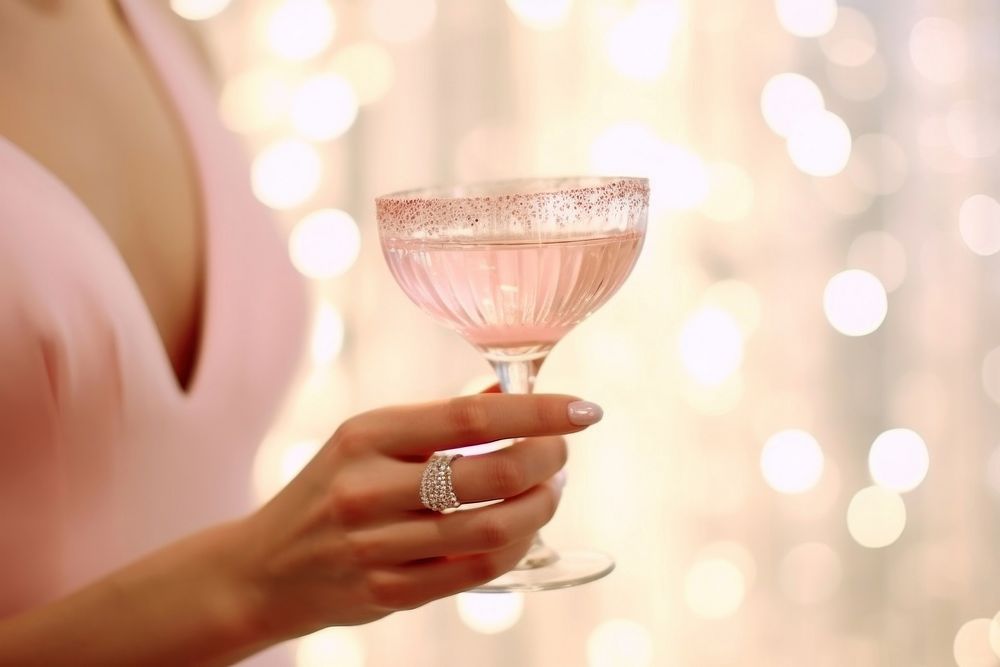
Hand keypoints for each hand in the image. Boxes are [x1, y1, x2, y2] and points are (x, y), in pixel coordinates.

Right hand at [226, 393, 601, 640]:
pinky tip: (524, 529)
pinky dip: (515, 548)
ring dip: (541, 508)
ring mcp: (375, 546)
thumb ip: (438, 421)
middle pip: (492, 475)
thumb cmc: (330, 490)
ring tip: (551, 490)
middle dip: (548, 461)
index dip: (537, 412)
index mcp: (365, 436)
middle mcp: (367, 488)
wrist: (263, 568)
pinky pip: (475, 572)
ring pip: (493, 529)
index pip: (469, 417)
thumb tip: (512, 395)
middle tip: (563, 454)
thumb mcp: (367, 440)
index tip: (584, 409)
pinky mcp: (387, 592)